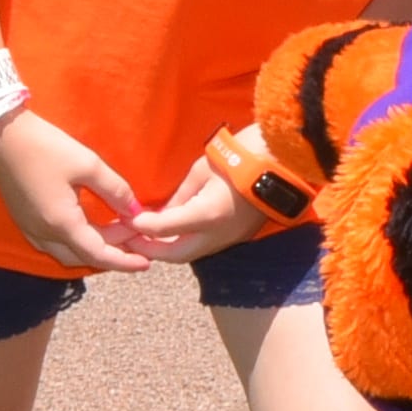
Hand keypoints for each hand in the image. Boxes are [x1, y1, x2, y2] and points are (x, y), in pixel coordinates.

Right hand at [0, 109, 158, 273]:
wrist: (0, 133)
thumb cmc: (45, 146)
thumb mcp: (88, 164)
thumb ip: (116, 191)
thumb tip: (136, 212)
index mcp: (60, 223)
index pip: (98, 255)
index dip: (124, 262)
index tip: (147, 264)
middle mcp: (43, 233)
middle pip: (83, 257)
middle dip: (112, 254)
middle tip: (136, 240)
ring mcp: (29, 228)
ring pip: (66, 253)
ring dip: (92, 249)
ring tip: (118, 236)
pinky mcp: (23, 219)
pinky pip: (53, 244)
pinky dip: (75, 243)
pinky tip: (90, 229)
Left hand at [118, 149, 261, 258]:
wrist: (286, 161)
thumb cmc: (243, 156)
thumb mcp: (202, 170)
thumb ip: (180, 195)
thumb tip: (161, 212)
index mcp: (207, 214)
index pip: (163, 229)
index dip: (140, 227)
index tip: (125, 221)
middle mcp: (217, 233)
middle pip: (176, 255)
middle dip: (150, 250)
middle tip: (130, 238)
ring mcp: (230, 237)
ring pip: (190, 254)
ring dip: (167, 249)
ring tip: (147, 237)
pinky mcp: (238, 235)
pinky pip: (204, 246)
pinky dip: (184, 243)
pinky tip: (172, 232)